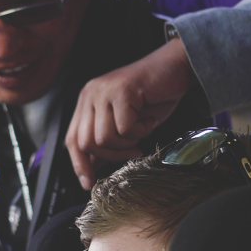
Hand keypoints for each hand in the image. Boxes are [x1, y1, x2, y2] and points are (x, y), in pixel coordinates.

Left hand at [66, 38, 194, 189]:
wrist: (177, 67)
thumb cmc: (154, 96)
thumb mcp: (125, 124)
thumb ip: (106, 142)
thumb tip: (92, 168)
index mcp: (87, 102)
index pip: (72, 139)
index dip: (79, 164)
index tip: (88, 183)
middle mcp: (90, 94)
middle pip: (86, 143)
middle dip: (110, 155)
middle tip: (133, 150)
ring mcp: (104, 91)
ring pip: (104, 138)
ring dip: (127, 142)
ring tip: (142, 130)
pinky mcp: (121, 91)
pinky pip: (124, 128)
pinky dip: (141, 131)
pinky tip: (149, 120)